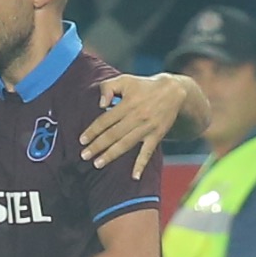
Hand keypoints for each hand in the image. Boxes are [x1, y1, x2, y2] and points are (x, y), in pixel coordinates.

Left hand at [80, 70, 196, 174]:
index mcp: (127, 104)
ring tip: (97, 164)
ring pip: (126, 144)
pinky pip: (148, 152)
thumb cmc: (143, 86)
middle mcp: (136, 117)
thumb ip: (107, 87)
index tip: (82, 140)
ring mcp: (147, 128)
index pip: (105, 120)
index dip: (92, 131)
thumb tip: (101, 105)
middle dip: (97, 146)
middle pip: (113, 134)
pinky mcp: (157, 135)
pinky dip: (141, 164)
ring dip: (111, 155)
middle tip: (84, 156)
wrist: (174, 91)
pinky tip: (134, 176)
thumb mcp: (124, 80)